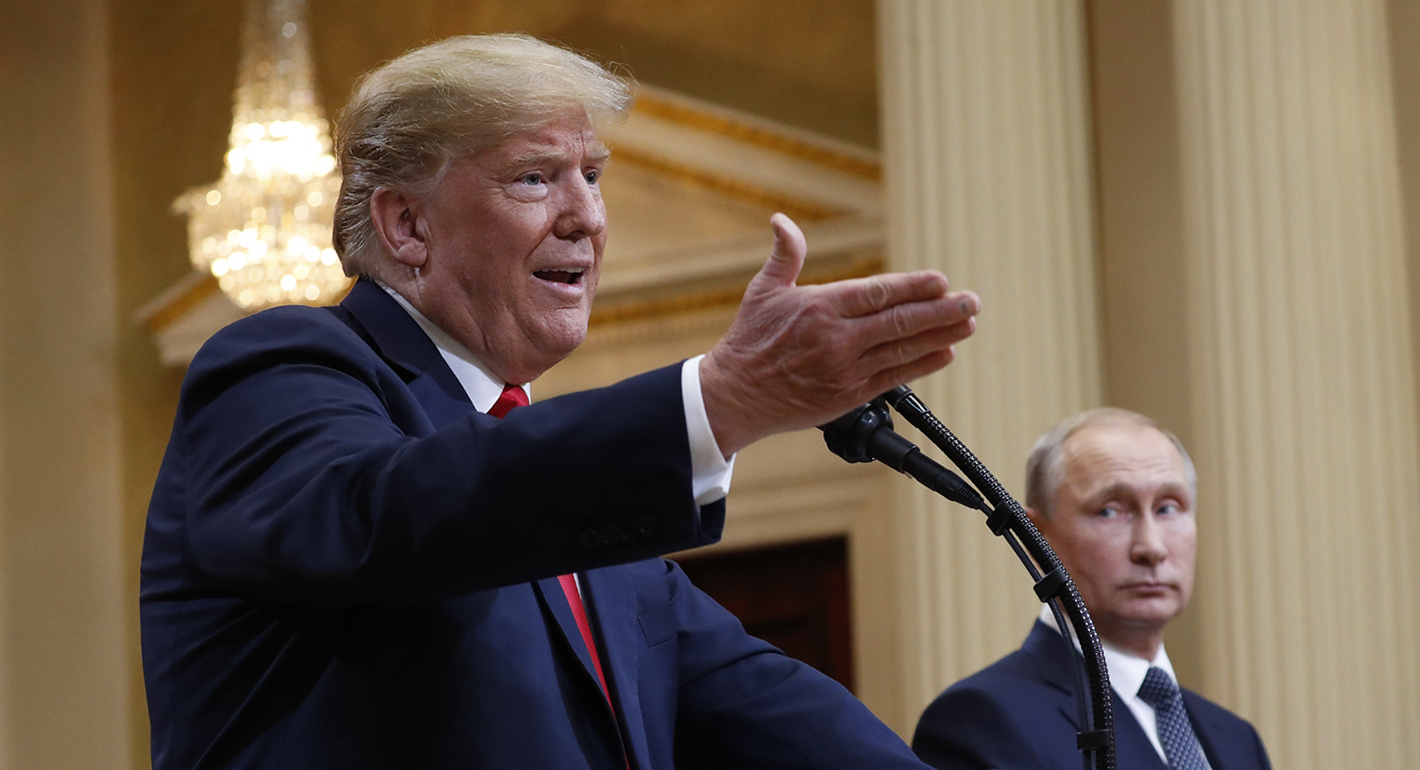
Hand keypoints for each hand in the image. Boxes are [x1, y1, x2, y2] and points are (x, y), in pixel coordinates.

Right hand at [700, 213, 979, 455]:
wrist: (735, 395)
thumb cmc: (749, 340)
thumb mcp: (763, 290)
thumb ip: (784, 255)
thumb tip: (782, 220)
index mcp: (820, 307)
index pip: (877, 294)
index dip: (913, 287)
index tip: (941, 281)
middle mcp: (837, 338)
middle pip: (899, 321)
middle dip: (941, 311)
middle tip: (971, 301)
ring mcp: (845, 369)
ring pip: (903, 349)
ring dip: (941, 336)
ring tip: (968, 324)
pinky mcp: (849, 395)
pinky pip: (894, 378)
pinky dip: (922, 364)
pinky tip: (944, 353)